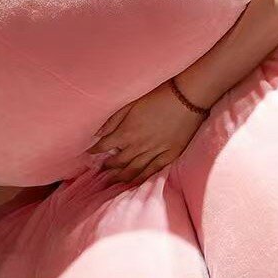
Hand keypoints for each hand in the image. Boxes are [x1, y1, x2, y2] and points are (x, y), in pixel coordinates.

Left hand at [86, 79, 207, 187]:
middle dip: (107, 166)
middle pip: (118, 161)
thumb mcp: (131, 103)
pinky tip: (134, 182)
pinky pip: (153, 170)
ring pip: (134, 169)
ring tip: (112, 180)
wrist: (187, 97)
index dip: (95, 150)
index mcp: (127, 131)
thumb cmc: (158, 95)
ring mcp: (155, 152)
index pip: (105, 146)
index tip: (90, 153)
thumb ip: (113, 120)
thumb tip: (96, 134)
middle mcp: (138, 145)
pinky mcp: (169, 155)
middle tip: (101, 171)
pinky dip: (142, 177)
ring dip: (121, 176)